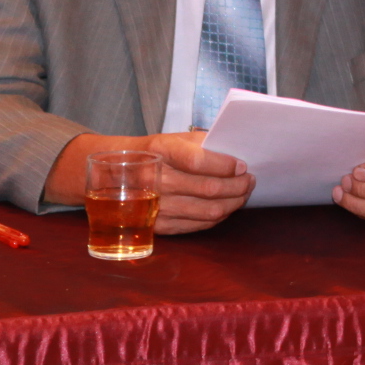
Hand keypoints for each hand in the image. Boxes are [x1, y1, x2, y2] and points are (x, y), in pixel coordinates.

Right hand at [116, 131, 254, 233]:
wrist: (114, 174)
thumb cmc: (154, 153)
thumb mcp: (173, 138)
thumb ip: (203, 144)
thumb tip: (236, 155)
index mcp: (161, 152)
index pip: (198, 161)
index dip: (226, 165)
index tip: (243, 166)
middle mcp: (156, 181)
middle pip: (209, 189)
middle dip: (238, 186)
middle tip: (250, 180)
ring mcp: (156, 207)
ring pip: (208, 211)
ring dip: (234, 203)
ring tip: (243, 193)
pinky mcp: (158, 226)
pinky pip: (198, 225)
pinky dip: (218, 217)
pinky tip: (226, 207)